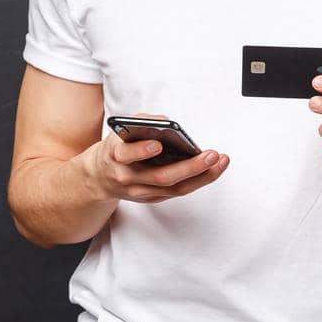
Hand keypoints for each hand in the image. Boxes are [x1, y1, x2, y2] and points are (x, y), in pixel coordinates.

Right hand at [84, 112, 229, 203]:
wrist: (100, 177)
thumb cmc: (118, 148)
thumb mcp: (122, 131)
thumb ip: (142, 123)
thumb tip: (167, 124)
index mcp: (116, 156)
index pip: (126, 154)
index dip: (141, 151)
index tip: (157, 145)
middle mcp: (128, 177)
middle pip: (160, 177)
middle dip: (189, 167)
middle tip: (211, 154)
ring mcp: (141, 192)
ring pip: (174, 188)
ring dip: (201, 176)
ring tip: (220, 161)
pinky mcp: (153, 198)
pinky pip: (179, 191)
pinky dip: (198, 180)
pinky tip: (214, 167)